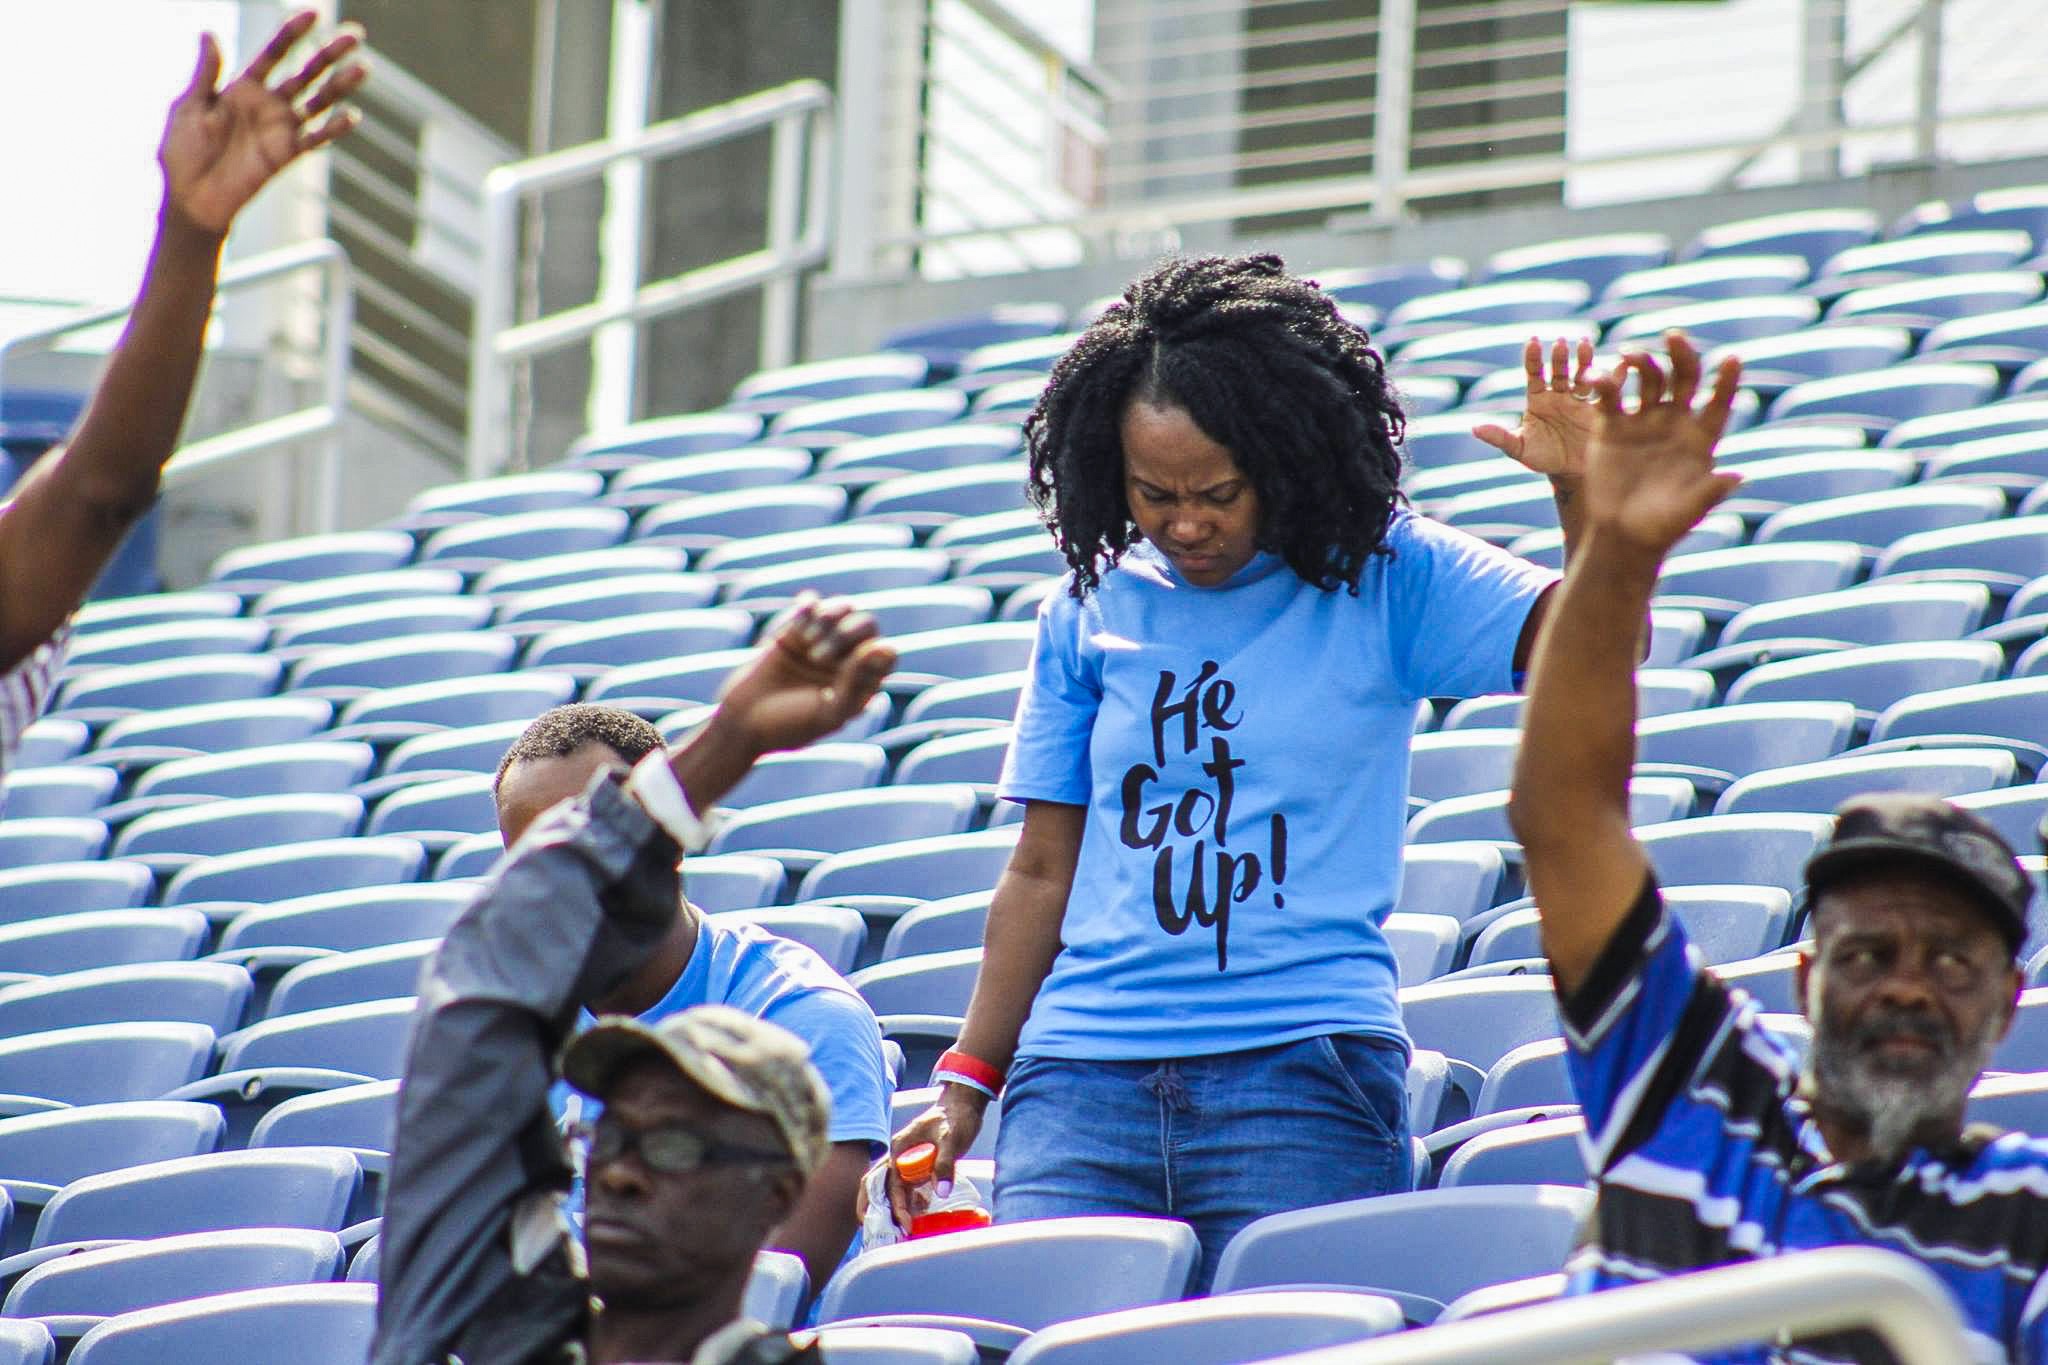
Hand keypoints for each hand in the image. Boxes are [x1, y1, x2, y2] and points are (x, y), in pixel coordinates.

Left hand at [158, 11, 368, 236]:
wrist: (191, 198)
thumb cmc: (181, 152)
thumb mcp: (187, 106)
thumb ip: (205, 73)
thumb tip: (209, 32)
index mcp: (243, 87)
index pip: (274, 53)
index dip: (293, 33)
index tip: (314, 14)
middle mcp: (268, 104)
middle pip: (306, 73)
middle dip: (329, 53)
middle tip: (355, 35)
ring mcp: (281, 129)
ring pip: (318, 102)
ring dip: (340, 86)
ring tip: (363, 68)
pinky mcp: (287, 155)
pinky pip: (315, 139)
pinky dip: (333, 129)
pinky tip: (351, 116)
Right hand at [715, 594, 895, 754]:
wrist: (742, 722)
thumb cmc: (789, 725)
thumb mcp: (828, 712)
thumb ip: (857, 683)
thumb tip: (884, 647)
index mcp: (862, 683)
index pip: (885, 654)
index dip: (875, 652)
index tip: (857, 659)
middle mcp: (846, 660)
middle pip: (867, 624)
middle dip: (846, 632)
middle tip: (818, 657)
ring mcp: (821, 642)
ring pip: (843, 608)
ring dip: (828, 617)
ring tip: (806, 640)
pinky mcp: (795, 631)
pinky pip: (812, 604)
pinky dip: (807, 608)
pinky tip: (796, 630)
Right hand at [884, 1086, 988, 1232]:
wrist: (963, 1104)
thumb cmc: (956, 1117)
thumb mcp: (952, 1139)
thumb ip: (945, 1164)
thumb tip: (941, 1192)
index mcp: (900, 1148)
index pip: (891, 1183)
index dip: (897, 1205)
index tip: (906, 1223)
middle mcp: (898, 1155)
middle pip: (877, 1184)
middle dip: (873, 1208)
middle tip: (878, 1232)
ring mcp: (906, 1159)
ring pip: (891, 1187)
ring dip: (891, 1207)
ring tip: (897, 1230)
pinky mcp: (918, 1163)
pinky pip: (906, 1186)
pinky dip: (907, 1202)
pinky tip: (916, 1215)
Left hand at [1472, 337, 1601, 481]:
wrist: (1571, 473)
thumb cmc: (1542, 459)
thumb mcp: (1520, 449)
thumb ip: (1500, 437)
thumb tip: (1474, 428)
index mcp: (1537, 399)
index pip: (1533, 373)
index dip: (1533, 358)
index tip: (1533, 341)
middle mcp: (1559, 394)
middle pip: (1558, 371)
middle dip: (1559, 358)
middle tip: (1561, 343)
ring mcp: (1580, 400)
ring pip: (1582, 375)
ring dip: (1584, 360)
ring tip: (1584, 344)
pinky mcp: (1600, 409)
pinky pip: (1607, 390)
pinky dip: (1614, 377)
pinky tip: (1621, 365)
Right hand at [1583, 332, 1744, 556]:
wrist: (1621, 536)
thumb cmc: (1662, 527)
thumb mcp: (1689, 511)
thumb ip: (1710, 491)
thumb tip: (1737, 476)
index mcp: (1700, 438)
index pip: (1718, 402)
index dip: (1726, 381)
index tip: (1732, 359)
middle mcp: (1674, 423)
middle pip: (1685, 378)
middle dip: (1682, 355)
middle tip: (1673, 336)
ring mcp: (1643, 422)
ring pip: (1649, 379)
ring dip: (1643, 362)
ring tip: (1631, 356)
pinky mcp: (1611, 427)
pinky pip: (1609, 397)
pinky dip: (1605, 383)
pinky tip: (1597, 378)